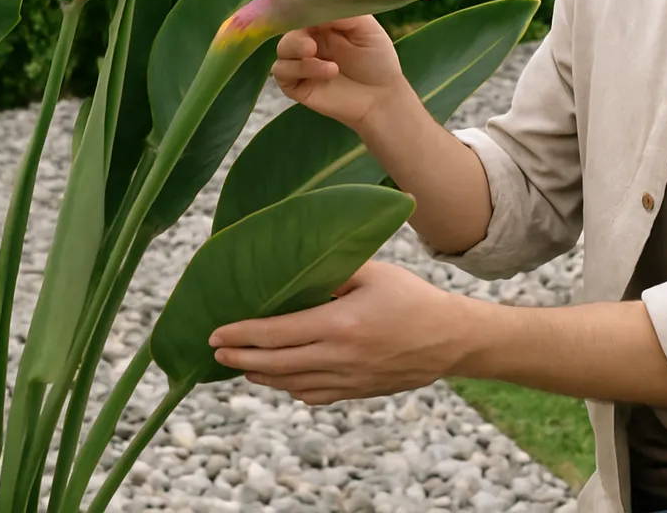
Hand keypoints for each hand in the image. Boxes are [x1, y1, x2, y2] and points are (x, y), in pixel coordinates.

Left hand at [209, 261, 470, 405]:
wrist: (450, 339)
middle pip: (276, 365)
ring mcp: (348, 379)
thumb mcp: (374, 272)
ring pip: (292, 385)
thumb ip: (335, 272)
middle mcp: (339, 357)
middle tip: (216, 354)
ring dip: (262, 378)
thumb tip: (297, 270)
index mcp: (339, 324)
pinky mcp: (358, 392)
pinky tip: (281, 380)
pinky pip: (315, 396)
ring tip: (241, 367)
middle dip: (241, 359)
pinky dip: (292, 389)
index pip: (277, 333)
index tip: (217, 333)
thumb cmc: (413, 298)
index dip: (242, 335)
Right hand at [272, 0, 411, 132]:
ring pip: (281, 50)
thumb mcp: (366, 27)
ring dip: (300, 54)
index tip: (301, 2)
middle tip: (312, 44)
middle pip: (285, 27)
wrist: (382, 98)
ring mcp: (301, 63)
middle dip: (297, 34)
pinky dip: (301, 70)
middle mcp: (308, 40)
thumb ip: (344, 5)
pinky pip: (282, 73)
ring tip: (329, 65)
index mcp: (322, 23)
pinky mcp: (297, 85)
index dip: (299, 3)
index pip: (301, 7)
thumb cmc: (378, 60)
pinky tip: (327, 73)